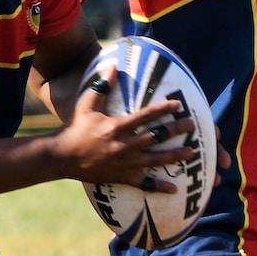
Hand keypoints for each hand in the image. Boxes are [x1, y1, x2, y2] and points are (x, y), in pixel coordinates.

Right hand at [53, 67, 192, 188]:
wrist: (64, 157)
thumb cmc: (76, 128)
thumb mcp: (87, 105)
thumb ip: (102, 86)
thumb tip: (112, 65)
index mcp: (117, 126)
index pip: (146, 116)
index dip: (163, 110)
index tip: (178, 105)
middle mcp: (124, 145)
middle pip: (156, 137)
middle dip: (176, 131)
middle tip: (192, 126)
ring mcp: (125, 163)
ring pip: (156, 160)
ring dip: (175, 156)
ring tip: (192, 153)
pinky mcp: (123, 177)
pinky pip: (144, 184)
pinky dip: (159, 187)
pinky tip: (174, 189)